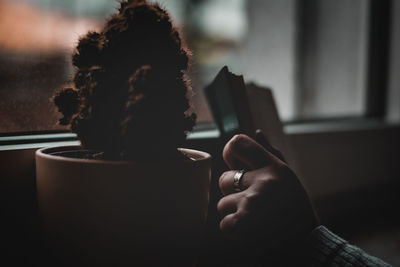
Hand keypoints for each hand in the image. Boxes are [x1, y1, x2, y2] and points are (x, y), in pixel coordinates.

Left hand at [217, 132, 318, 252]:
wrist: (307, 245)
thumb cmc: (296, 209)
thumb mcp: (289, 178)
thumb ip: (271, 153)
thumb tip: (256, 132)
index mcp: (275, 167)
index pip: (237, 143)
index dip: (230, 152)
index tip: (235, 163)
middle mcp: (264, 180)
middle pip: (224, 178)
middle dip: (233, 193)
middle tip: (254, 204)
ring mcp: (252, 201)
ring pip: (222, 204)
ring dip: (234, 214)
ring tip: (256, 220)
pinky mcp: (243, 223)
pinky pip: (224, 223)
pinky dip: (234, 231)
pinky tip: (252, 232)